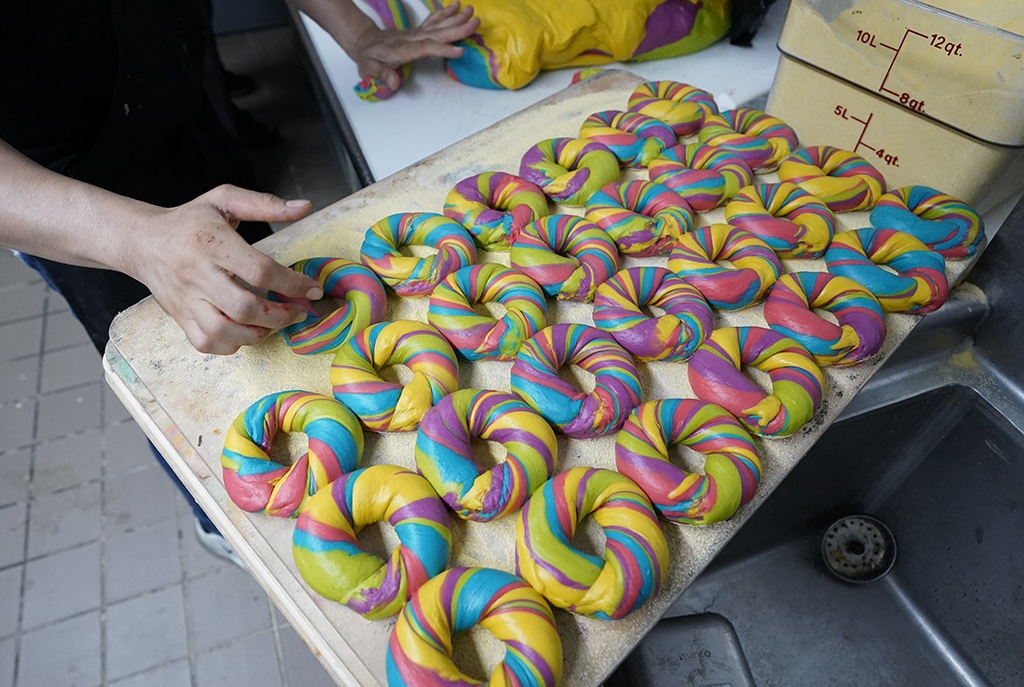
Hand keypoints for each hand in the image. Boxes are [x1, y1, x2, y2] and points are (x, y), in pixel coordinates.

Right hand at [132, 185, 324, 354]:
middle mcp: (197, 273)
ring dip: (258, 334)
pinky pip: (206, 343)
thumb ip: (265, 205)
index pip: (259, 270)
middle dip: (281, 315)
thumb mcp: (224, 200)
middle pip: (244, 307)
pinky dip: (232, 345)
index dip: (292, 284)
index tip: (312, 290)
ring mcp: (186, 299)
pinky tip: (247, 331)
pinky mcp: (179, 318)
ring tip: (275, 324)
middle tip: (298, 312)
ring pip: (224, 331)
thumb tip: (305, 207)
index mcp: (212, 242)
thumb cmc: (190, 221)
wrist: (142, 241)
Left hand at [352, 2, 480, 90]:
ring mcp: (416, 33)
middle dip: (457, 29)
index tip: (460, 51)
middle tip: (475, 22)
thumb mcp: (369, 68)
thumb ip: (382, 74)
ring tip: (471, 10)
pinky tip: (456, 6)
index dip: (442, 49)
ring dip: (455, 18)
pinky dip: (445, 12)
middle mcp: (412, 38)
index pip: (425, 48)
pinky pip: (433, 20)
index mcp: (403, 49)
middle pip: (437, 33)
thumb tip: (394, 82)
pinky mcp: (418, 30)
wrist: (364, 41)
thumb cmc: (369, 57)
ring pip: (438, 25)